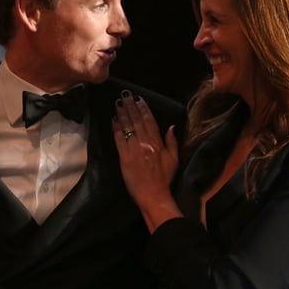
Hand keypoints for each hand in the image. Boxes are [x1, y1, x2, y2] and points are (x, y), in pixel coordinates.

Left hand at [113, 91, 180, 229]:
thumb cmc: (164, 179)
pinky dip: (116, 128)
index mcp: (158, 143)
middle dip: (131, 106)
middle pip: (137, 120)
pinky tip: (113, 119)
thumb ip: (172, 142)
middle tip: (125, 94)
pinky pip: (119, 139)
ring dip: (122, 113)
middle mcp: (146, 143)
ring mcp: (134, 150)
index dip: (143, 108)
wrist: (153, 194)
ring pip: (128, 127)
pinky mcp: (124, 157)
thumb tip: (171, 127)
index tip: (139, 99)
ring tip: (118, 102)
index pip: (150, 121)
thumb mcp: (174, 159)